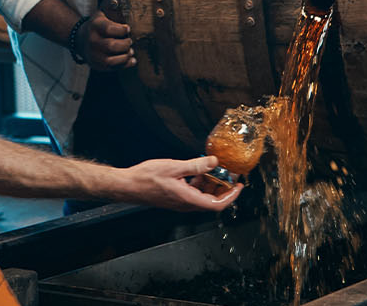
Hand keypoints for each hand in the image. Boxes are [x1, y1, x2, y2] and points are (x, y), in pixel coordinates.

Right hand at [82, 13, 135, 69]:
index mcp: (95, 26)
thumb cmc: (97, 25)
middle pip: (111, 46)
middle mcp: (92, 41)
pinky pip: (112, 68)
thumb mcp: (101, 14)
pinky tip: (131, 59)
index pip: (109, 29)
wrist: (80, 39)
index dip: (122, 30)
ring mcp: (93, 55)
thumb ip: (113, 8)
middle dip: (125, 44)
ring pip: (112, 60)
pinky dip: (125, 65)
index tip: (128, 28)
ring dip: (126, 56)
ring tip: (130, 51)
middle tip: (130, 41)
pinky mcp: (96, 65)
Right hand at [115, 156, 243, 211]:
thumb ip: (196, 166)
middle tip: (229, 173)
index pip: (217, 204)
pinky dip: (200, 182)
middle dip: (223, 187)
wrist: (127, 185)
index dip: (231, 196)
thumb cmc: (146, 178)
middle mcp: (185, 204)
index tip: (239, 186)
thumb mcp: (174, 167)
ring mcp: (180, 202)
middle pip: (212, 200)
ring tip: (214, 168)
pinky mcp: (176, 197)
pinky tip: (197, 170)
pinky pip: (193, 192)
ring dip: (211, 184)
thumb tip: (214, 162)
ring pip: (203, 196)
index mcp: (188, 199)